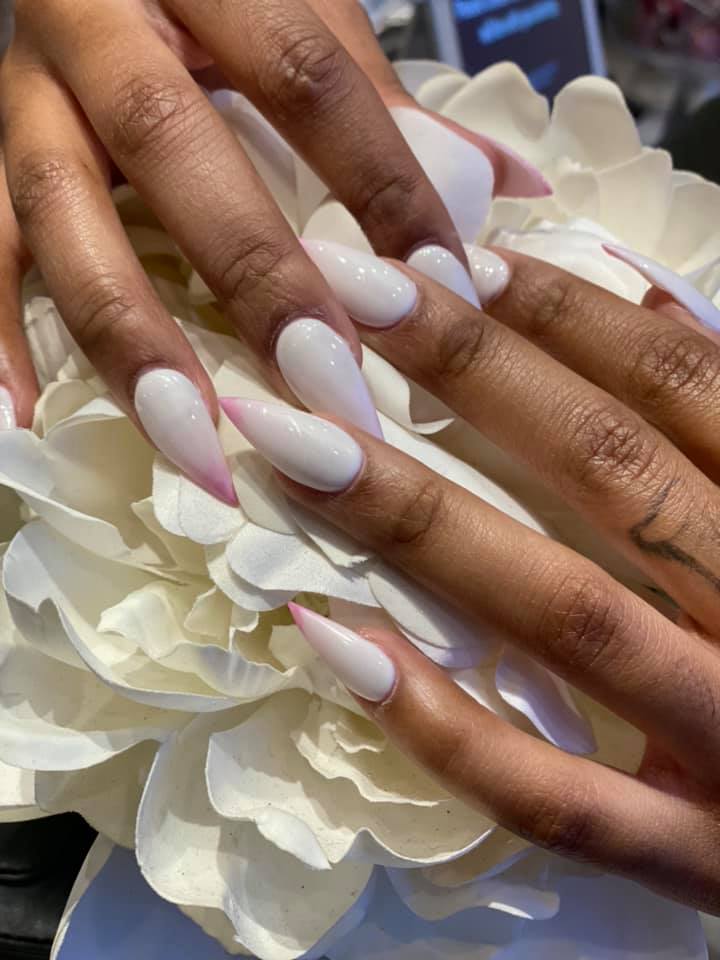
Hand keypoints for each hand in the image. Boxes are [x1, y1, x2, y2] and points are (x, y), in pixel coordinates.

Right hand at [0, 0, 545, 498]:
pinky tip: (21, 415)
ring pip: (62, 214)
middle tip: (331, 389)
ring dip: (134, 339)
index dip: (379, 181)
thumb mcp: (303, 16)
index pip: (307, 74)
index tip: (441, 291)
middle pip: (174, 147)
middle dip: (256, 277)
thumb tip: (507, 192)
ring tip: (196, 444)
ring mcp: (25, 95)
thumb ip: (393, 107)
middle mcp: (96, 25)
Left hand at [222, 241, 719, 912]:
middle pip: (609, 468)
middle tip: (336, 291)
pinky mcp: (694, 863)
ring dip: (415, 520)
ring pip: (564, 613)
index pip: (675, 383)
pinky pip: (552, 799)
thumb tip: (643, 299)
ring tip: (288, 441)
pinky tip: (331, 642)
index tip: (441, 257)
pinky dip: (440, 723)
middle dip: (467, 369)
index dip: (559, 311)